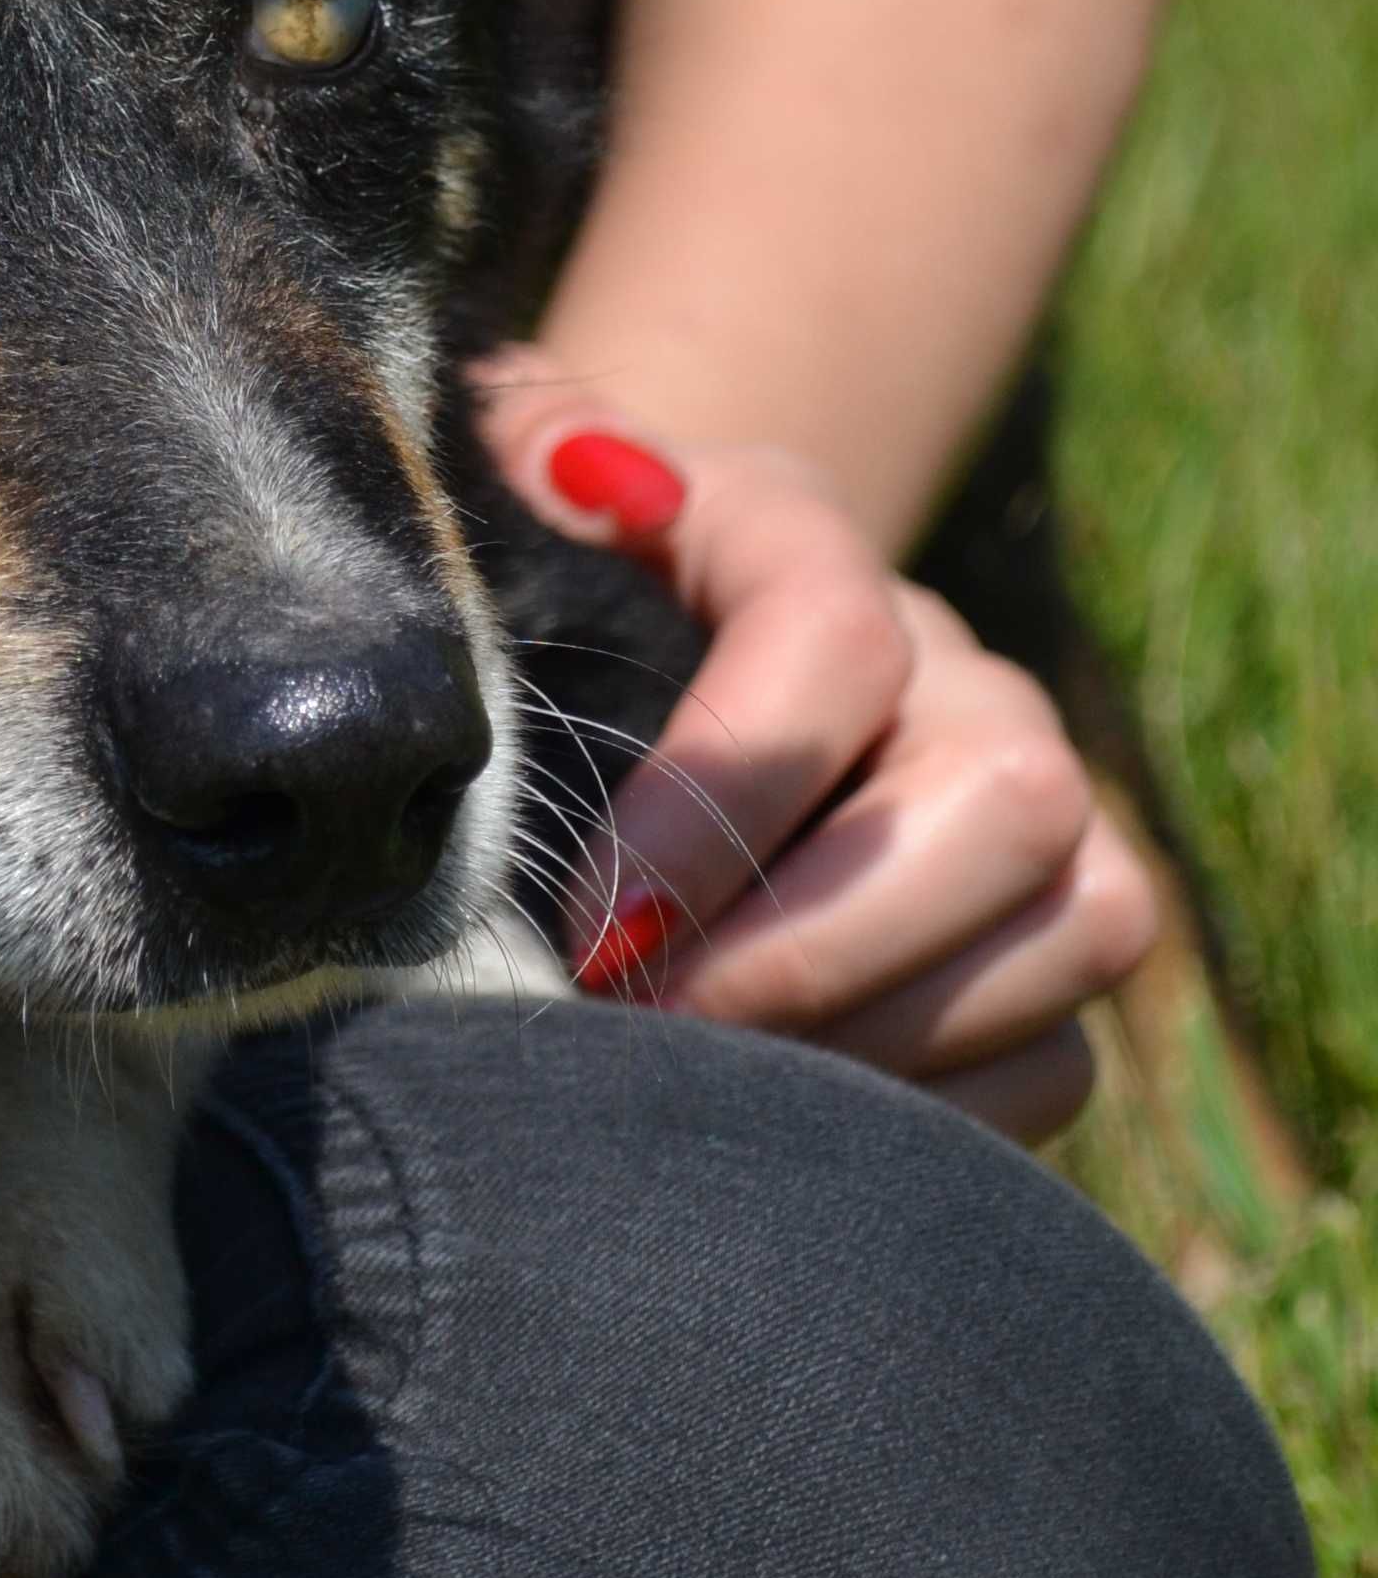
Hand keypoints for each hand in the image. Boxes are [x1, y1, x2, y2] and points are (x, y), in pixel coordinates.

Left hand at [475, 362, 1159, 1140]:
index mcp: (804, 539)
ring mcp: (1045, 809)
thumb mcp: (511, 522)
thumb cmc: (544, 608)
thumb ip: (523, 465)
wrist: (644, 658)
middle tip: (655, 1024)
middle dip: (814, 946)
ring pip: (1067, 924)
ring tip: (713, 1089)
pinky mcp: (1062, 940)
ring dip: (878, 1039)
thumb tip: (554, 453)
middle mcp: (960, 664)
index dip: (720, 797)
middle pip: (1004, 794)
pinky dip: (935, 1114)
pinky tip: (792, 1124)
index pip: (831, 637)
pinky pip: (1060, 1057)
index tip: (591, 925)